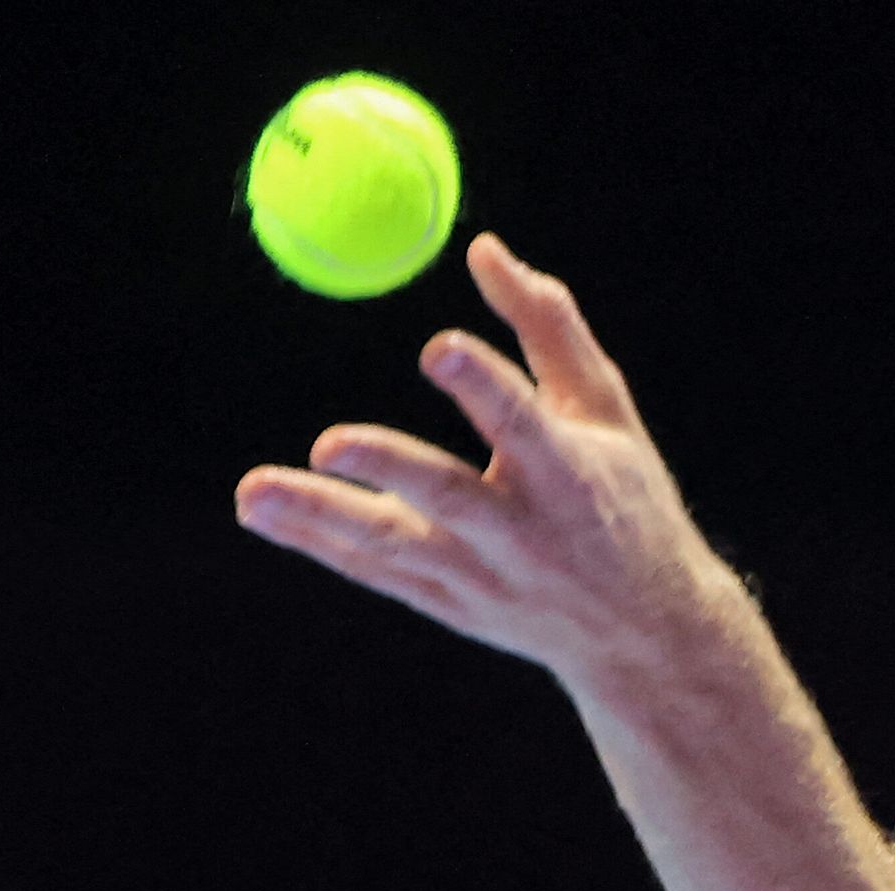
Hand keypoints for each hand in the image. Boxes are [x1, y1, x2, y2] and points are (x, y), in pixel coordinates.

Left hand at [233, 234, 742, 684]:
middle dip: (389, 469)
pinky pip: (376, 571)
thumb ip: (547, 328)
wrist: (643, 637)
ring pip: (392, 545)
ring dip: (320, 518)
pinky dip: (321, 542)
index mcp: (569, 474)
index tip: (440, 348)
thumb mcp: (606, 413)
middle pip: (448, 496)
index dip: (483, 386)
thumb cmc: (624, 503)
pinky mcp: (449, 604)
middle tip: (328, 443)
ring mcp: (480, 576)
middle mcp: (521, 531)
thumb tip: (483, 250)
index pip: (523, 424)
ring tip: (251, 493)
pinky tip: (265, 513)